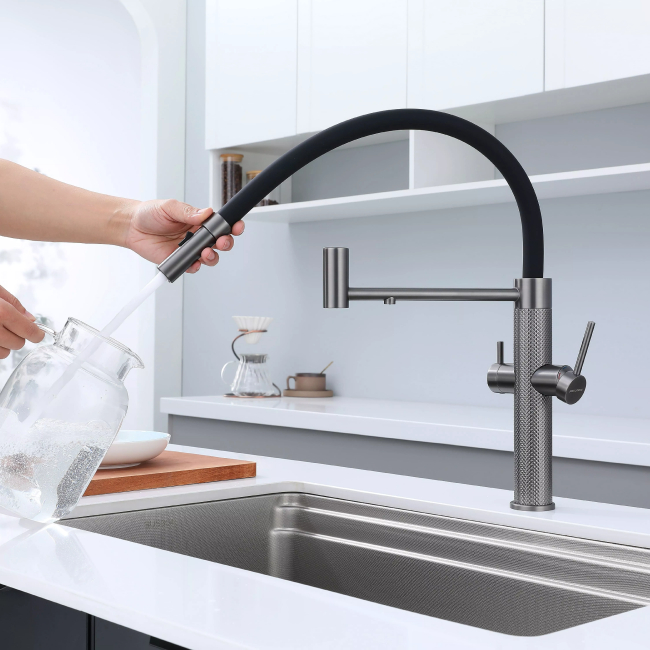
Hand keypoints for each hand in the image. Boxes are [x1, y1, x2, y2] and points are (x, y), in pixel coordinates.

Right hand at [0, 286, 43, 358]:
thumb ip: (13, 303)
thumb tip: (30, 318)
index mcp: (2, 313)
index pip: (29, 331)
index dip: (36, 334)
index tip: (38, 334)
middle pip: (18, 344)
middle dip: (17, 336)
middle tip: (9, 325)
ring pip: (4, 353)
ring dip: (4, 345)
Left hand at [123, 199, 244, 272]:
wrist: (131, 227)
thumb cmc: (150, 213)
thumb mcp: (170, 207)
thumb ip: (188, 212)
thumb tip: (205, 213)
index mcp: (199, 221)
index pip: (221, 225)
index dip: (232, 226)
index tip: (236, 226)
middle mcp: (197, 236)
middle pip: (220, 243)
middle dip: (226, 243)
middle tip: (221, 242)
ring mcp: (190, 249)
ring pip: (210, 257)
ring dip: (212, 256)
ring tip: (204, 252)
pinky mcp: (181, 260)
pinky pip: (193, 266)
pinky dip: (195, 266)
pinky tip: (192, 262)